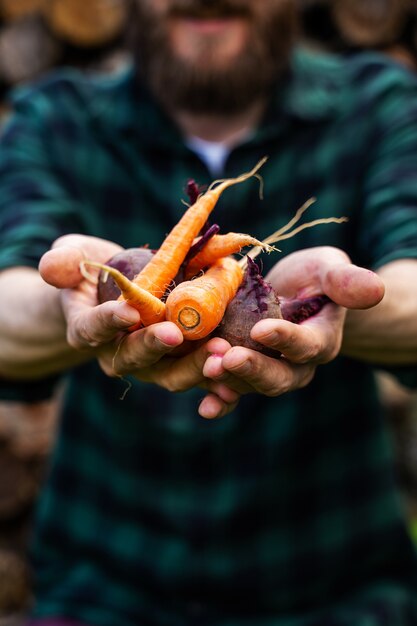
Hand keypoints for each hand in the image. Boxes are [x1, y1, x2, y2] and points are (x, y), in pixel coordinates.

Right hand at [39, 234, 239, 414]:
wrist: (118, 296)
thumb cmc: (93, 272)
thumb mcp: (74, 257)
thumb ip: (63, 261)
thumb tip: (51, 267)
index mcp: (87, 329)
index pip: (92, 329)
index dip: (108, 322)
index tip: (129, 311)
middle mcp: (117, 354)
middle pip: (135, 358)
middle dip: (156, 347)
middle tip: (177, 333)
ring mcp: (150, 365)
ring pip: (170, 375)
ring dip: (194, 367)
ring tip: (220, 352)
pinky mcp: (179, 366)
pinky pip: (196, 382)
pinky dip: (214, 388)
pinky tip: (234, 388)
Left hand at [201, 246, 384, 411]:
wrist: (292, 294)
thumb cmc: (313, 278)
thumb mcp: (329, 269)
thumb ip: (345, 281)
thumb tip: (373, 289)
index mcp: (321, 340)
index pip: (306, 345)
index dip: (285, 340)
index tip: (261, 330)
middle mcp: (296, 366)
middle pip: (278, 378)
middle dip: (252, 370)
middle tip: (227, 358)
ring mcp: (269, 372)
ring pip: (250, 385)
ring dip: (228, 380)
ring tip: (206, 365)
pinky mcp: (245, 373)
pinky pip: (234, 393)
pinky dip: (220, 401)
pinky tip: (206, 407)